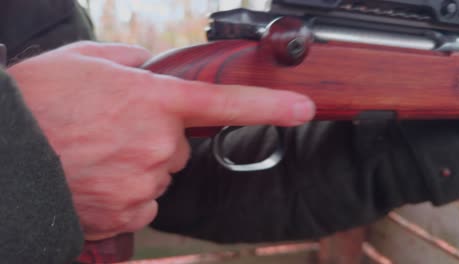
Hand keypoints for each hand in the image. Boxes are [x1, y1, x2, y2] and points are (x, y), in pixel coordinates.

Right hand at [7, 41, 314, 239]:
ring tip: (95, 152)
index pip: (224, 102)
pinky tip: (94, 176)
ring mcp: (142, 181)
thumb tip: (148, 63)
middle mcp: (155, 143)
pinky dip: (126, 190)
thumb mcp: (85, 60)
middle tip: (113, 130)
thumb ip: (130, 59)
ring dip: (138, 164)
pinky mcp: (126, 211)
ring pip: (160, 173)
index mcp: (152, 100)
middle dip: (156, 138)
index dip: (269, 105)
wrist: (4, 150)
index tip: (303, 109)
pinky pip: (143, 199)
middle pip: (179, 146)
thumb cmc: (38, 101)